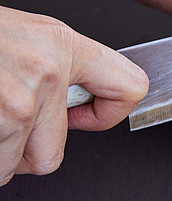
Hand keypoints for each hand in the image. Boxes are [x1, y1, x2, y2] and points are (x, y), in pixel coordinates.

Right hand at [0, 6, 147, 185]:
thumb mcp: (19, 35)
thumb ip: (52, 67)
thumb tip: (77, 107)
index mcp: (59, 44)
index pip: (130, 87)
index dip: (107, 113)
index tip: (84, 117)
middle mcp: (43, 71)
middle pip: (53, 155)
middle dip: (21, 152)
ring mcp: (14, 99)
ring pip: (11, 166)